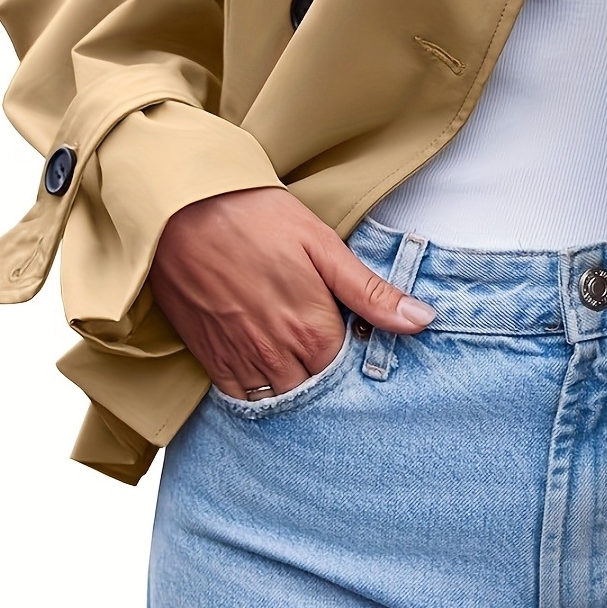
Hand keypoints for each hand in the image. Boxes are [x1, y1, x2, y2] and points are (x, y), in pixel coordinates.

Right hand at [149, 186, 434, 399]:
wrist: (183, 209)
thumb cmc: (256, 218)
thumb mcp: (324, 246)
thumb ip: (371, 293)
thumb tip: (422, 320)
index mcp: (312, 330)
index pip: (349, 371)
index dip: (356, 356)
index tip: (355, 335)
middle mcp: (276, 355)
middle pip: (315, 389)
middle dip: (327, 374)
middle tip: (327, 344)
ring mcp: (239, 360)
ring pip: (279, 398)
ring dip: (295, 385)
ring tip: (299, 355)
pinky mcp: (210, 357)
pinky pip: (241, 398)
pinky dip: (258, 392)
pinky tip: (268, 367)